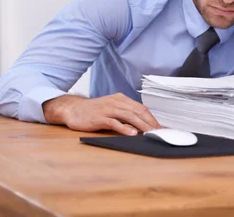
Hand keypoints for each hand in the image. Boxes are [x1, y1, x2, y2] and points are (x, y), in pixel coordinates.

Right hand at [42, 93, 160, 135]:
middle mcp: (116, 102)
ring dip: (142, 125)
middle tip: (160, 132)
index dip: (152, 118)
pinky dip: (124, 128)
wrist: (73, 109)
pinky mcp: (99, 117)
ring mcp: (108, 109)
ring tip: (151, 133)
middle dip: (150, 122)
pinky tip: (132, 133)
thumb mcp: (112, 109)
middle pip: (138, 111)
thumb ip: (124, 115)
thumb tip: (140, 125)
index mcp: (121, 99)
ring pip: (129, 116)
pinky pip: (114, 122)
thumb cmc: (94, 111)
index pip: (141, 108)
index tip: (160, 127)